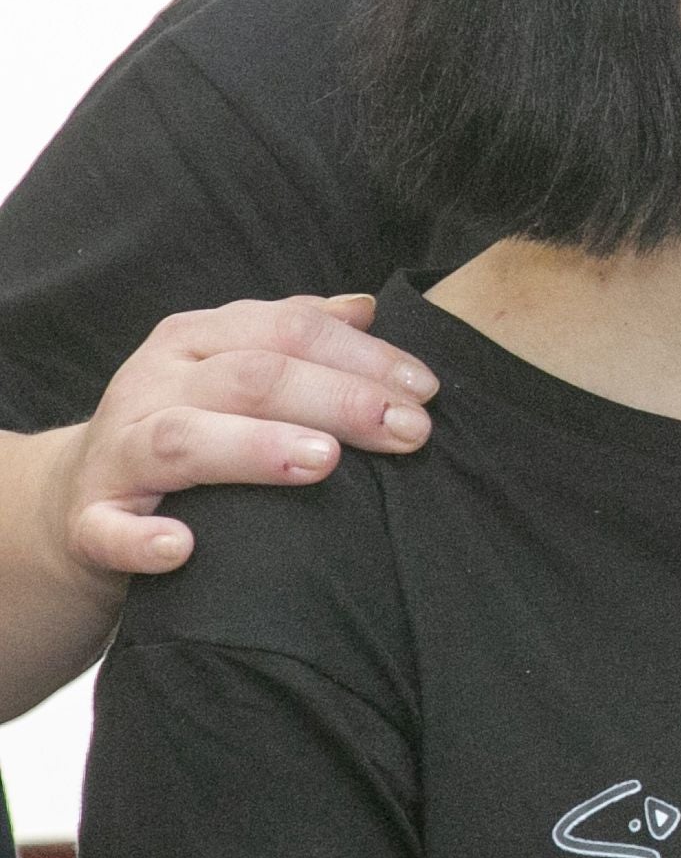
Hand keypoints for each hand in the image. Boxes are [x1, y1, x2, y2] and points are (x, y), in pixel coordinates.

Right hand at [56, 295, 436, 578]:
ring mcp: (116, 452)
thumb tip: (365, 309)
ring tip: (322, 461)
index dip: (362, 356)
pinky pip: (107, 530)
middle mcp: (151, 384)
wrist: (79, 494)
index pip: (288, 331)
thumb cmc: (184, 424)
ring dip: (254, 449)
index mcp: (195, 340)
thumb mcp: (231, 367)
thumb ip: (295, 335)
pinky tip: (182, 548)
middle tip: (407, 431)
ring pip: (182, 439)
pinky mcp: (88, 519)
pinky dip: (141, 540)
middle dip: (337, 400)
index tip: (425, 390)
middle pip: (250, 378)